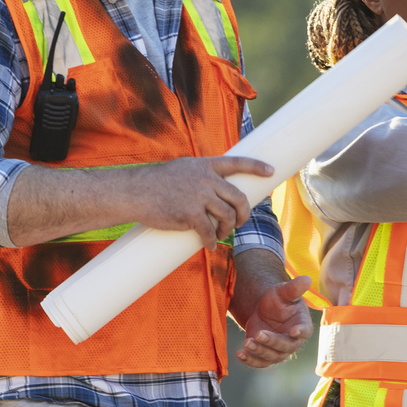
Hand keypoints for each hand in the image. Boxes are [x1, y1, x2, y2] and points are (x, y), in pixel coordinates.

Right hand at [128, 157, 273, 241]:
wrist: (136, 192)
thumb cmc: (156, 182)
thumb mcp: (183, 169)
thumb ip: (201, 175)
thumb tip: (214, 188)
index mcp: (206, 166)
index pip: (237, 162)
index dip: (256, 166)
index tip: (270, 171)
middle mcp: (206, 179)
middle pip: (238, 198)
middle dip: (244, 213)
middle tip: (240, 222)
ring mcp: (199, 196)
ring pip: (227, 216)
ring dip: (228, 228)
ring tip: (222, 234)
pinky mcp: (190, 214)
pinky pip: (209, 231)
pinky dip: (212, 240)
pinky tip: (209, 244)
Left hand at [230, 251, 312, 368]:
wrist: (263, 309)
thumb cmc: (278, 299)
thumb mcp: (283, 292)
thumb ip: (294, 288)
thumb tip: (307, 279)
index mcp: (301, 324)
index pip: (305, 331)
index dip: (300, 332)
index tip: (293, 331)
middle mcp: (293, 341)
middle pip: (286, 347)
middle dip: (272, 342)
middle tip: (259, 333)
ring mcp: (279, 350)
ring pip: (272, 357)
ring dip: (259, 352)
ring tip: (247, 342)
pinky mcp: (265, 355)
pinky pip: (259, 362)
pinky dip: (250, 360)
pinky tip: (240, 354)